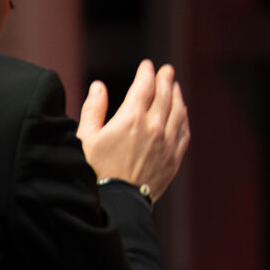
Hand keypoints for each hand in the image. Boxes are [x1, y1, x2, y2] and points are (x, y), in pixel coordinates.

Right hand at [78, 58, 190, 197]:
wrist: (117, 203)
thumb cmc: (95, 171)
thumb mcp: (85, 139)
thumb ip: (92, 109)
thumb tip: (99, 86)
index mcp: (131, 118)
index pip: (144, 85)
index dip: (146, 73)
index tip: (147, 66)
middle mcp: (154, 127)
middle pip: (165, 94)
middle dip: (165, 79)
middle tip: (166, 70)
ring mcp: (167, 142)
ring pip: (178, 111)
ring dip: (177, 95)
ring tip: (175, 87)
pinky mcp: (174, 158)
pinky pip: (184, 131)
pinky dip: (184, 118)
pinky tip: (181, 114)